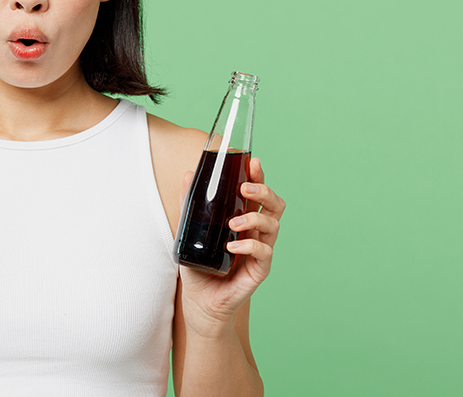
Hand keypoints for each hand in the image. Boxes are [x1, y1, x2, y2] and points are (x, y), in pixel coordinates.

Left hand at [179, 156, 284, 331]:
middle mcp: (256, 232)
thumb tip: (187, 175)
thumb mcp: (189, 230)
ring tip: (232, 223)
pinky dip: (249, 246)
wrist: (199, 300)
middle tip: (246, 188)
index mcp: (245, 218)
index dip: (259, 176)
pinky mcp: (259, 270)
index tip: (254, 162)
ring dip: (254, 218)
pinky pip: (263, 253)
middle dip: (264, 192)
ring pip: (273, 225)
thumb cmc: (199, 264)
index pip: (258, 193)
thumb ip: (189, 204)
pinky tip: (233, 246)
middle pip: (275, 205)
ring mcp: (260, 250)